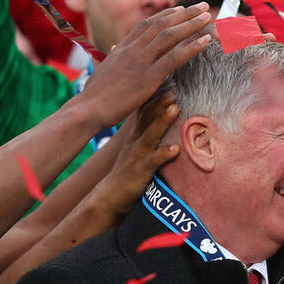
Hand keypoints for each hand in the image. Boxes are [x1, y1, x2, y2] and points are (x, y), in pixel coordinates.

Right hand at [81, 4, 210, 127]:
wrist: (87, 110)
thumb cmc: (94, 97)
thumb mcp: (103, 72)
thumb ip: (113, 59)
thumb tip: (114, 49)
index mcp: (122, 49)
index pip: (146, 25)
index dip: (165, 15)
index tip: (180, 9)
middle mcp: (131, 50)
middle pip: (161, 25)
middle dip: (184, 13)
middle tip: (201, 6)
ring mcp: (140, 62)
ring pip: (169, 36)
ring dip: (191, 24)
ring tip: (208, 17)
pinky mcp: (148, 78)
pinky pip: (174, 58)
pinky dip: (192, 47)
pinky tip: (206, 41)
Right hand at [97, 94, 180, 216]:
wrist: (107, 199)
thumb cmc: (125, 175)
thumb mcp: (133, 151)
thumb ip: (144, 137)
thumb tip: (156, 124)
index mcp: (134, 138)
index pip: (143, 114)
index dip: (154, 99)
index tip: (166, 84)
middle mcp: (135, 143)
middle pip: (147, 119)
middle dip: (160, 104)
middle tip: (173, 89)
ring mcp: (136, 157)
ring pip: (150, 136)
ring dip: (162, 122)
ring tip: (175, 109)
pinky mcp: (139, 172)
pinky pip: (153, 162)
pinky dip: (163, 154)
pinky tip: (175, 149)